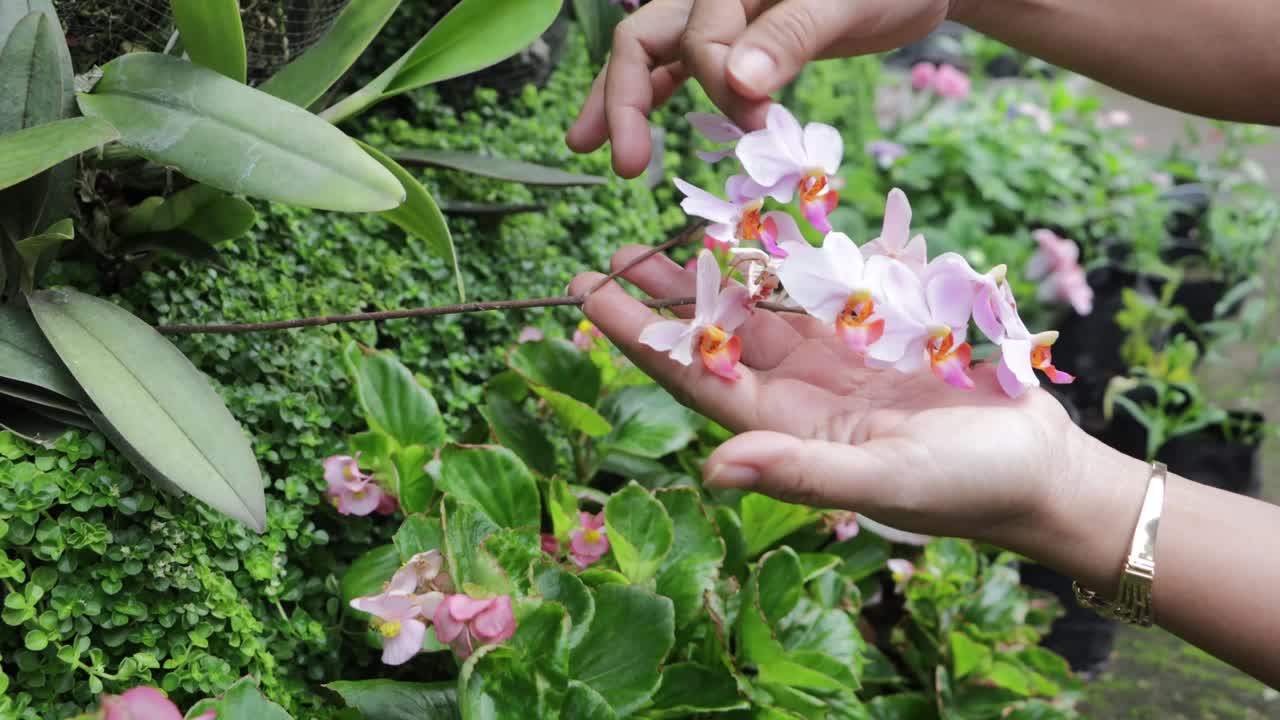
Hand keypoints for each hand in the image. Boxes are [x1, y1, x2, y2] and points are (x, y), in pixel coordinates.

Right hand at [566, 0, 956, 176]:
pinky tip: (634, 135)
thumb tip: (737, 84)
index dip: (719, 82)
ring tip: (588, 148)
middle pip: (646, 39)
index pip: (699, 34)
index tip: (758, 121)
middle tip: (624, 165)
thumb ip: (791, 37)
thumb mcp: (848, 1)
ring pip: (653, 55)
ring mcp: (719, 15)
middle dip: (625, 100)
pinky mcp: (736, 40)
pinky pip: (679, 67)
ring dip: (622, 102)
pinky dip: (657, 98)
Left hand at [569, 245, 1129, 564]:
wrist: (1039, 469)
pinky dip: (797, 256)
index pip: (695, 375)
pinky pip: (828, 287)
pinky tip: (767, 226)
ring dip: (722, 271)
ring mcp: (839, 360)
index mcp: (785, 427)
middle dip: (667, 295)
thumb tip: (710, 468)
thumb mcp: (880, 480)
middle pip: (719, 334)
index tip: (588, 294)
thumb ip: (799, 472)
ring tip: (675, 230)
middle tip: (616, 252)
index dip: (640, 336)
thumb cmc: (964, 488)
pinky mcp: (881, 333)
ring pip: (765, 306)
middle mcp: (800, 392)